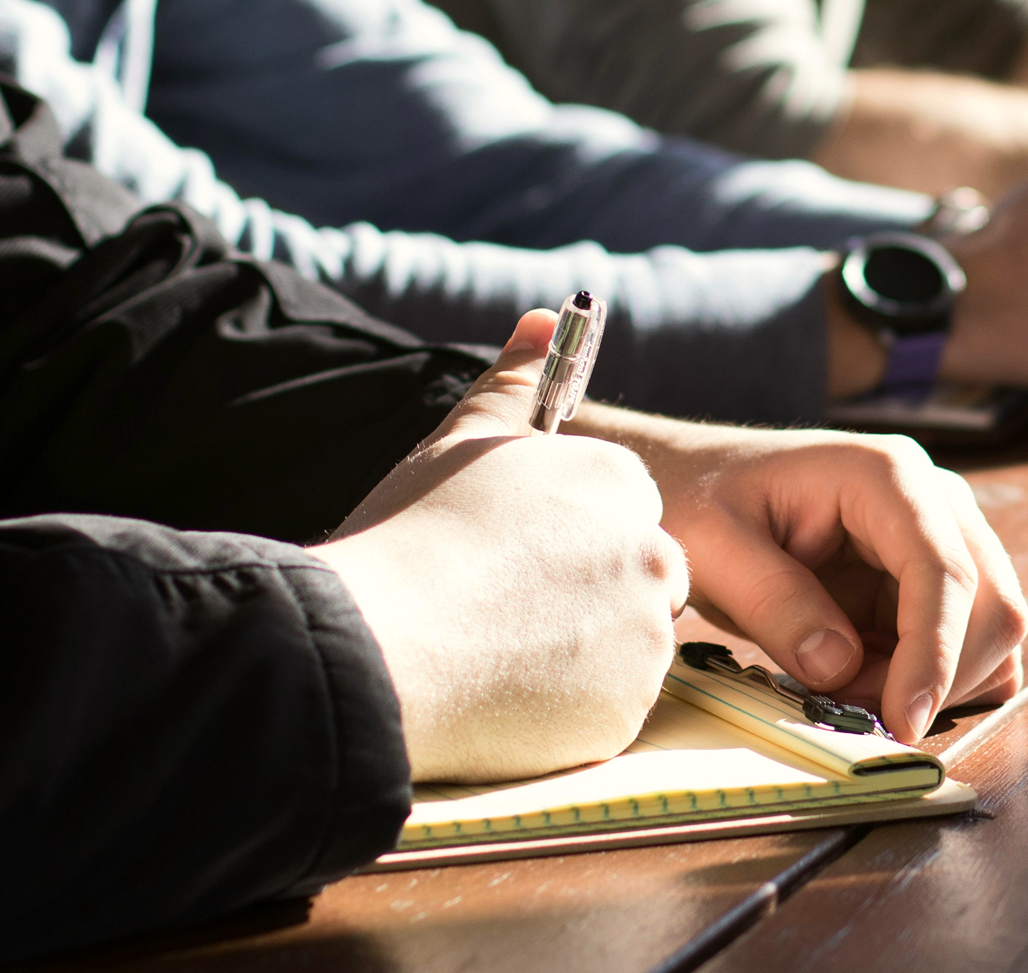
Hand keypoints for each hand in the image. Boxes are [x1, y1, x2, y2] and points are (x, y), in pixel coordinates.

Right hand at [316, 311, 687, 782]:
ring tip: (495, 651)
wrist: (376, 647)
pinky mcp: (628, 709)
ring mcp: (645, 636)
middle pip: (640, 578)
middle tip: (505, 611)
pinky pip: (610, 708)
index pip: (625, 510)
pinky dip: (569, 708)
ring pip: (628, 645)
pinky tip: (504, 695)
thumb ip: (514, 382)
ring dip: (580, 652)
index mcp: (617, 483)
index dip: (569, 538)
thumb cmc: (411, 537)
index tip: (517, 559)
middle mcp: (651, 553)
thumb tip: (544, 318)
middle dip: (589, 595)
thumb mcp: (461, 442)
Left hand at [575, 418, 1027, 743]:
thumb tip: (840, 667)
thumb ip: (775, 603)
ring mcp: (941, 538)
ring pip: (990, 630)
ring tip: (845, 688)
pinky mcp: (930, 580)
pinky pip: (967, 643)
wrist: (694, 483)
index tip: (903, 721)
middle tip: (852, 710)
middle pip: (991, 603)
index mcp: (886, 475)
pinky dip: (934, 680)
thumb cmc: (699, 500)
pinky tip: (870, 682)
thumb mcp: (713, 548)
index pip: (943, 570)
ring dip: (933, 682)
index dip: (934, 652)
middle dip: (937, 675)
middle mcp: (934, 500)